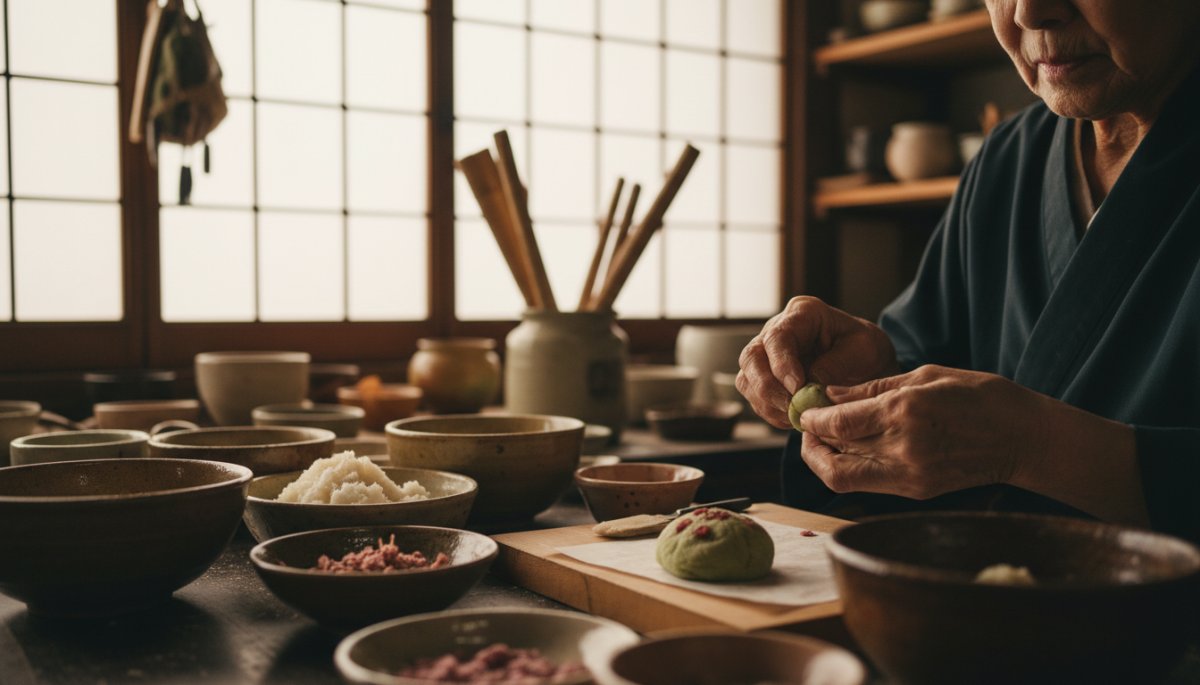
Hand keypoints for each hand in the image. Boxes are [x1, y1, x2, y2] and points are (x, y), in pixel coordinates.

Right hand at [736, 296, 897, 428]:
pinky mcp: (763, 378)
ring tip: (796, 416)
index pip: (778, 337)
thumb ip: (837, 364)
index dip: (782, 365)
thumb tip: (808, 387)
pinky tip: (793, 418)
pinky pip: (754, 397)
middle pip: (752, 358)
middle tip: (792, 408)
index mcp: (802, 313)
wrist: (865, 364)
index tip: (797, 388)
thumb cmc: (865, 350)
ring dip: (768, 404)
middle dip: (768, 388)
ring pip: (747, 380)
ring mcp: (766, 354)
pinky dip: (771, 412)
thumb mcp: (864, 350)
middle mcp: (776, 330)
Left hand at [797, 364, 1053, 499]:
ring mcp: (909, 474)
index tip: (805, 410)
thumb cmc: (978, 396)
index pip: (838, 424)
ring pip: (843, 478)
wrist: (1023, 438)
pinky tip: (854, 450)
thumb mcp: (924, 376)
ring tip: (826, 440)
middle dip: (812, 442)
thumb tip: (830, 395)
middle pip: (833, 456)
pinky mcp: (916, 491)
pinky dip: (851, 468)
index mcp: (904, 411)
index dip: (813, 419)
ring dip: (825, 460)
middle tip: (809, 427)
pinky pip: (868, 483)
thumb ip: (872, 388)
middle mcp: (902, 447)